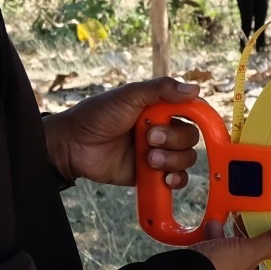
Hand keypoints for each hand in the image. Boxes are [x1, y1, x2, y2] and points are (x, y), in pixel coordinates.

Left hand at [44, 77, 202, 187]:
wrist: (73, 145)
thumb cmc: (97, 115)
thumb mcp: (128, 95)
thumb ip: (161, 89)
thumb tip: (195, 90)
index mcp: (160, 109)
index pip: (191, 112)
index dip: (197, 117)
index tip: (192, 120)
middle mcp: (162, 130)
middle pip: (190, 137)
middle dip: (174, 140)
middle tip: (150, 139)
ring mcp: (158, 153)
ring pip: (185, 159)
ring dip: (172, 160)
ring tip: (149, 158)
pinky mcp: (150, 175)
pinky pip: (175, 180)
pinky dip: (176, 180)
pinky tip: (165, 178)